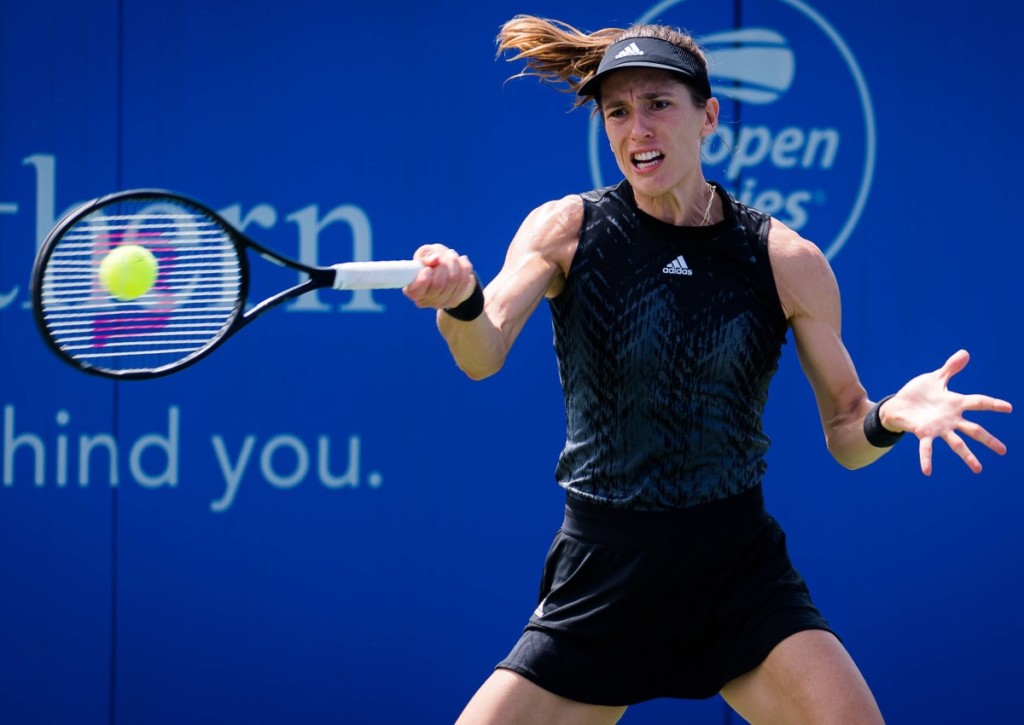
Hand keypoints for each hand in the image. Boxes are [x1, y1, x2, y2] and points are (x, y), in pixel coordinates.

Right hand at [403, 244, 477, 310]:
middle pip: (438, 284)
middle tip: (442, 256)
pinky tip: (461, 261)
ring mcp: (441, 303)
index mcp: (412, 290)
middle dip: (443, 264)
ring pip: (453, 280)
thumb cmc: (431, 261)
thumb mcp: (424, 253)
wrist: (448, 270)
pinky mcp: (455, 300)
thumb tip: (435, 259)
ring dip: (454, 262)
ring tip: (451, 255)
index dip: (424, 278)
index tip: (428, 268)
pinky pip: (465, 281)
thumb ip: (426, 255)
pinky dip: (464, 267)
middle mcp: (425, 300)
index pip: (416, 290)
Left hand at [882, 350, 1011, 474]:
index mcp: (955, 404)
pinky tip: (927, 471)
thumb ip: (950, 368)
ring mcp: (938, 428)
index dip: (993, 404)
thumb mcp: (935, 378)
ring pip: (957, 443)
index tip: (1009, 408)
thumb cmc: (918, 393)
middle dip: (989, 440)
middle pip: (974, 430)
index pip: (978, 402)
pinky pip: (926, 448)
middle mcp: (950, 419)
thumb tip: (965, 353)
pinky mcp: (923, 433)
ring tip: (978, 469)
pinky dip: (926, 459)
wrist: (898, 404)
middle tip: (1004, 451)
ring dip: (967, 456)